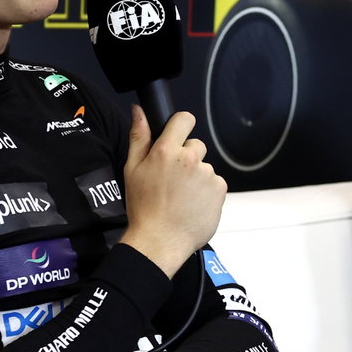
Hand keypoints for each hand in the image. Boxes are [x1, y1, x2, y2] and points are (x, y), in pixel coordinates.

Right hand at [119, 106, 226, 277]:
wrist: (160, 240)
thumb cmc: (143, 208)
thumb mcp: (132, 170)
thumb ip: (138, 136)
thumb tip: (138, 111)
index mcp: (167, 151)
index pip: (184, 119)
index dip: (181, 126)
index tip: (177, 138)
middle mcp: (190, 159)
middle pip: (196, 145)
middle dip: (187, 158)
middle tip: (173, 180)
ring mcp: (207, 174)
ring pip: (205, 167)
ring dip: (196, 177)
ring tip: (181, 197)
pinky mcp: (220, 189)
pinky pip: (215, 183)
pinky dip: (207, 192)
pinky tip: (192, 204)